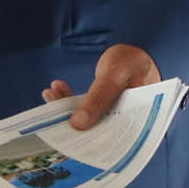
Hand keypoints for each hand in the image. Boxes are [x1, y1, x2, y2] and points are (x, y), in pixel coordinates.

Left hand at [44, 43, 162, 130]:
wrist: (137, 48)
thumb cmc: (132, 61)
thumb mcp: (114, 77)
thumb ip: (98, 100)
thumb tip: (78, 125)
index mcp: (135, 123)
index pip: (107, 139)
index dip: (84, 139)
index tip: (64, 131)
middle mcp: (124, 123)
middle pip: (93, 130)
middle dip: (69, 121)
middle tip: (50, 111)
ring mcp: (112, 114)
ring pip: (85, 118)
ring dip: (65, 107)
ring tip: (50, 93)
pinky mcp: (103, 106)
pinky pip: (83, 107)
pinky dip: (69, 98)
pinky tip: (57, 86)